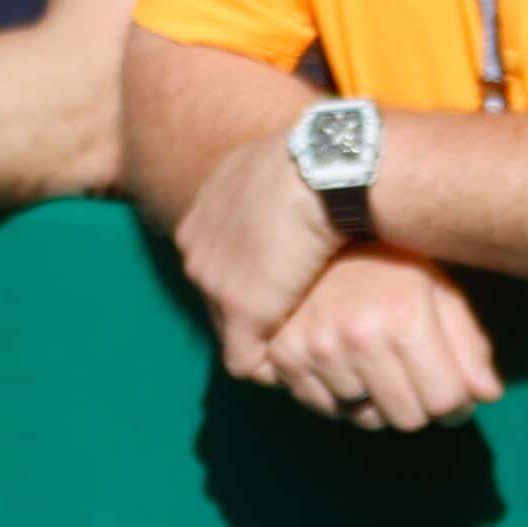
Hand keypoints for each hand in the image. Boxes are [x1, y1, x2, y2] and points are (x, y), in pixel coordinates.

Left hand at [174, 126, 346, 381]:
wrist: (327, 166)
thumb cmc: (330, 155)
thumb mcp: (290, 161)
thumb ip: (281, 180)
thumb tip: (307, 182)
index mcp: (208, 204)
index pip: (223, 252)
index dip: (256, 268)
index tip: (290, 277)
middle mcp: (197, 243)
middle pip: (219, 291)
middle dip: (253, 304)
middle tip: (295, 317)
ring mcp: (214, 280)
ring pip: (229, 327)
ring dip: (262, 336)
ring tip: (299, 348)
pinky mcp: (241, 311)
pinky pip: (246, 360)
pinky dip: (269, 368)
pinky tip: (299, 371)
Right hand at [258, 249, 501, 431]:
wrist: (318, 231)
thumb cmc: (392, 263)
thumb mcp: (439, 290)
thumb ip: (468, 343)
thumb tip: (488, 395)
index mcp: (405, 316)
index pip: (443, 401)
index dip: (457, 404)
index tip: (455, 392)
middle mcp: (358, 335)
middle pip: (407, 419)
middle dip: (421, 405)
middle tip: (419, 378)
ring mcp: (317, 348)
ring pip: (366, 419)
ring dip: (379, 402)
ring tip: (381, 362)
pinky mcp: (284, 358)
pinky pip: (326, 410)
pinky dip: (343, 398)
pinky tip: (349, 364)